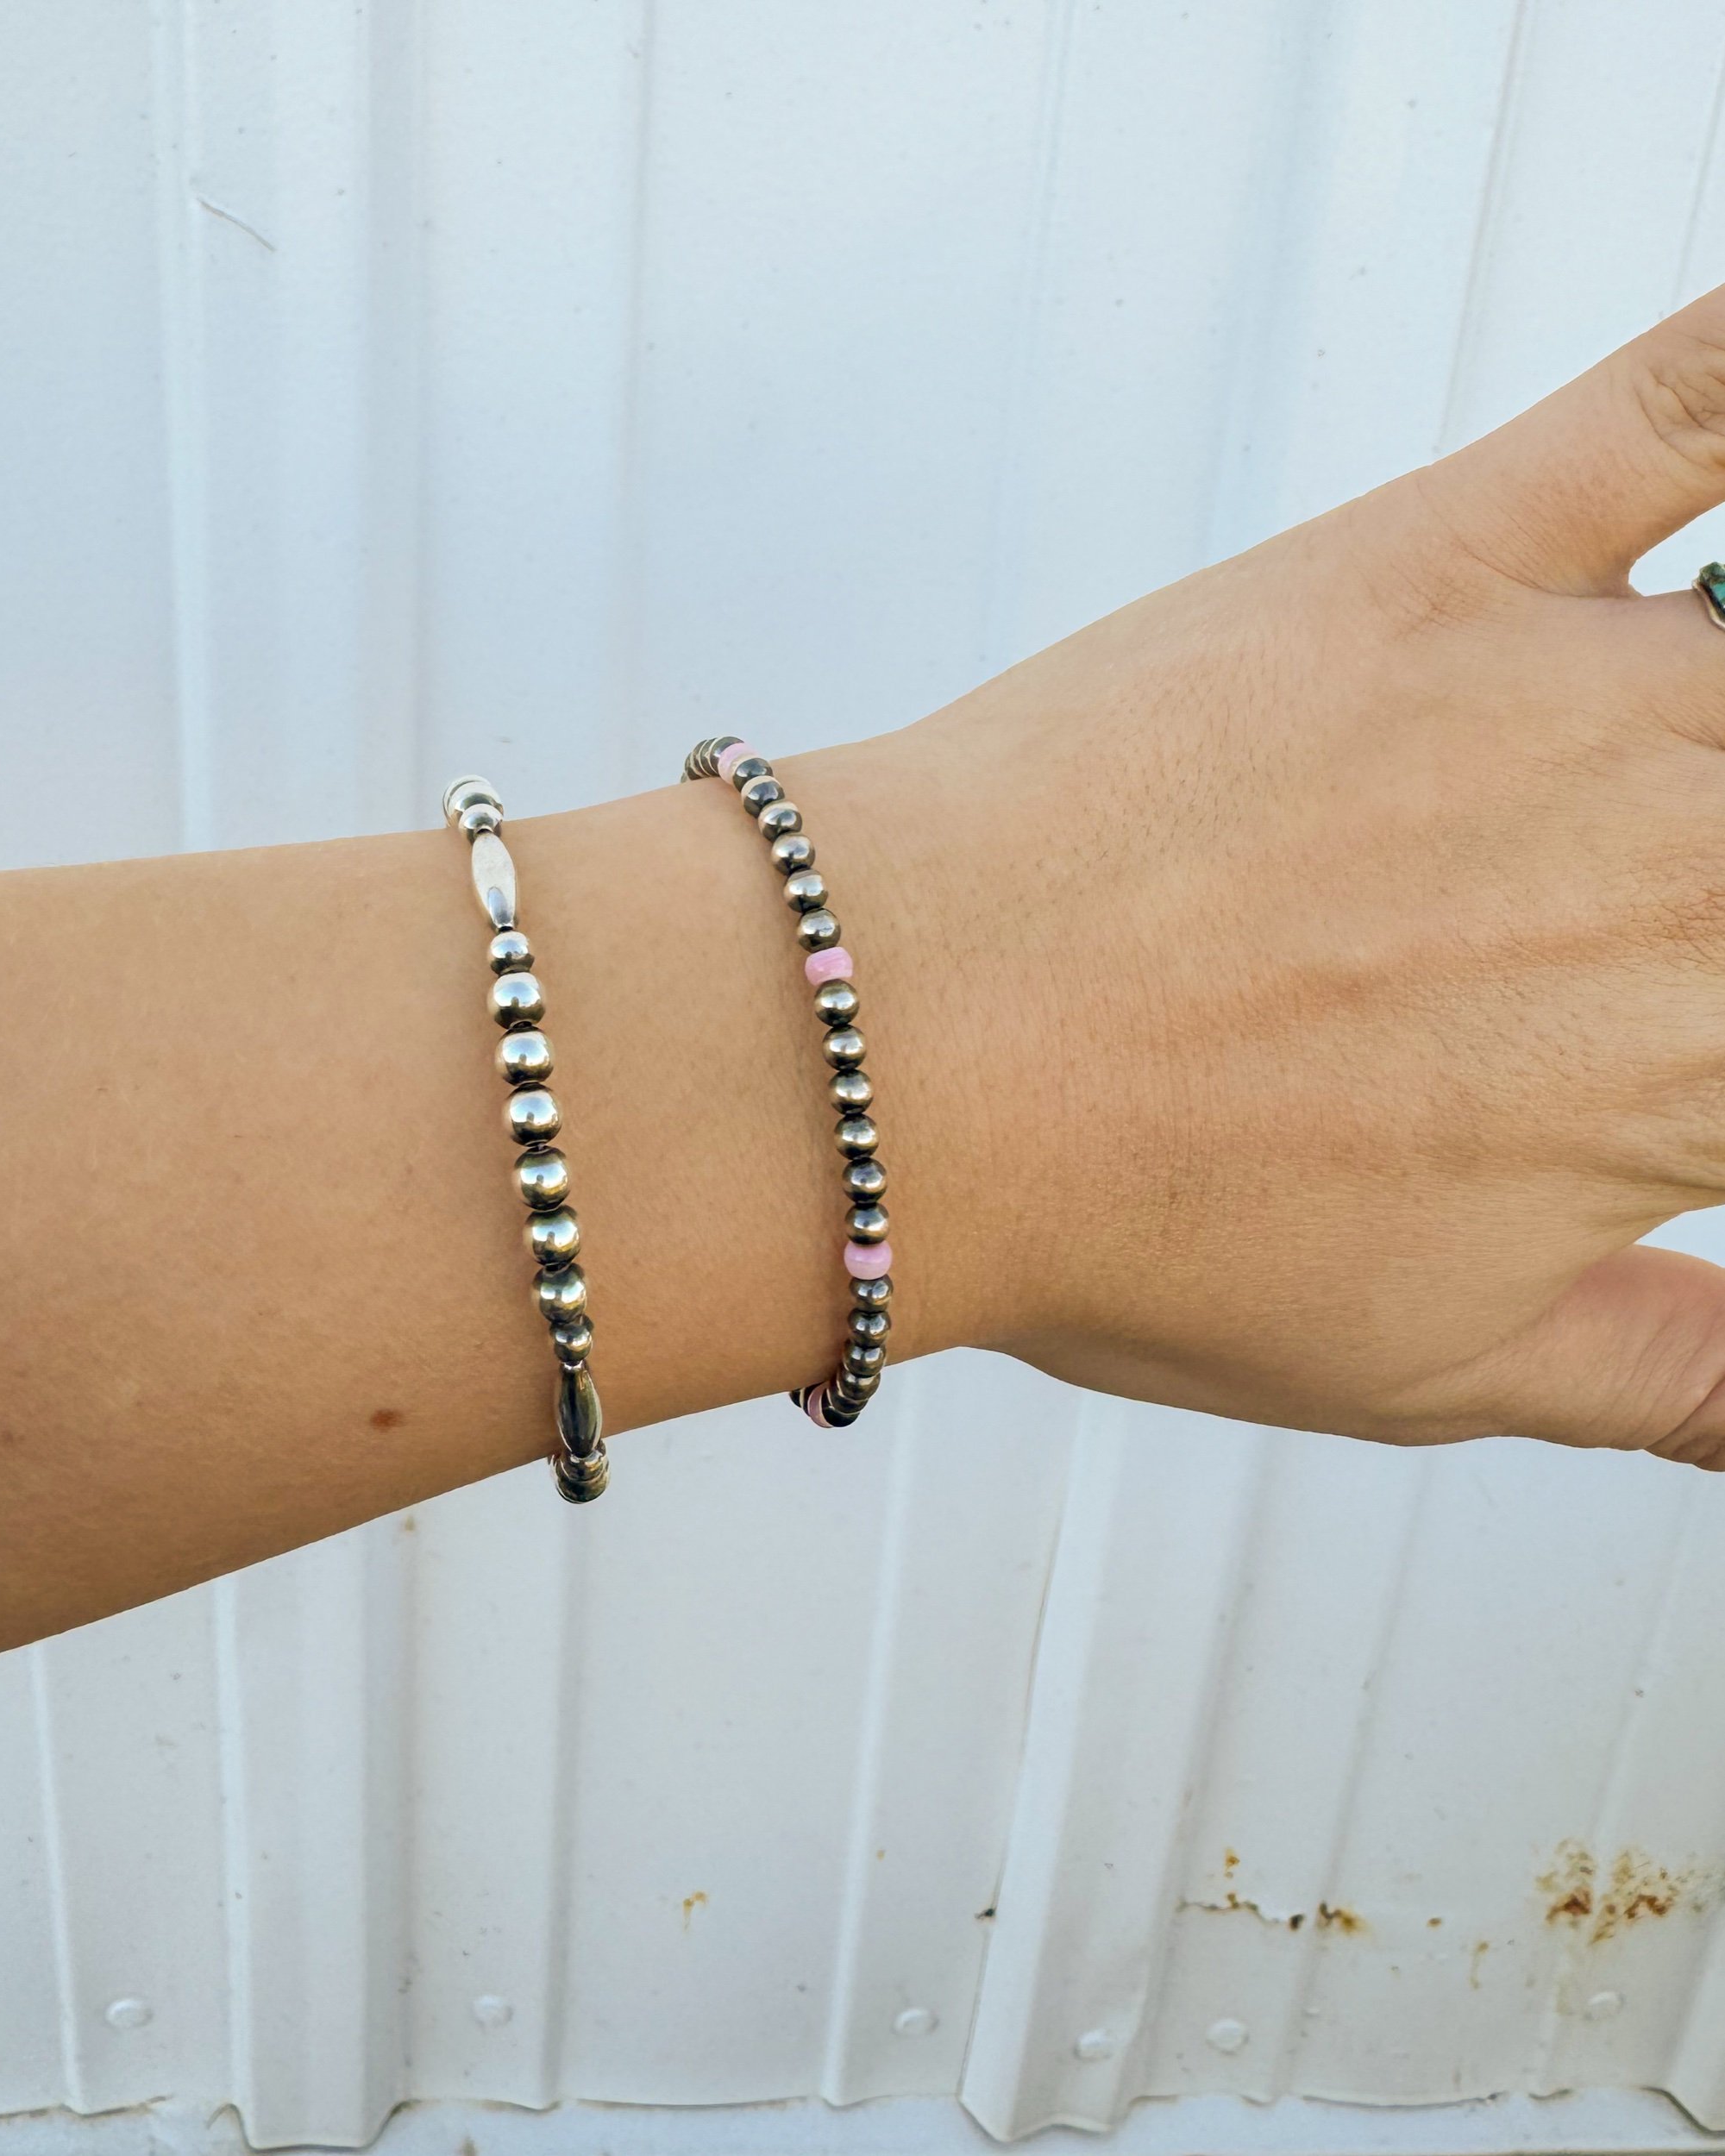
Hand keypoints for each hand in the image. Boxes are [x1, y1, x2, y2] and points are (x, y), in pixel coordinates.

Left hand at [913, 284, 1724, 1465]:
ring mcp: (1578, 691)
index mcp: (1698, 1076)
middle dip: (1717, 888)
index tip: (1683, 1032)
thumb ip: (1668, 1378)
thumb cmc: (1119, 1204)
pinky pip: (1679, 407)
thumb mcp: (1430, 1364)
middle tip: (1634, 908)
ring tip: (1655, 771)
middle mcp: (1688, 869)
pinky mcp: (1446, 556)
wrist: (897, 1053)